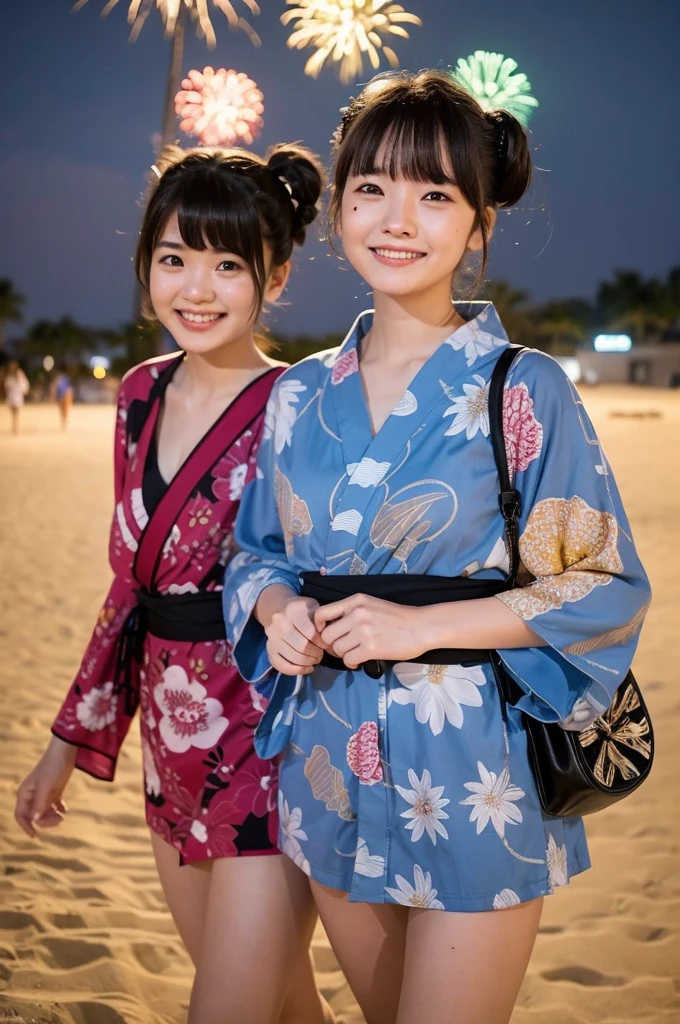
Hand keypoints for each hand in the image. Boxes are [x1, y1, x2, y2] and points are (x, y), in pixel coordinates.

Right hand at [15, 736, 76, 837]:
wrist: (65, 752)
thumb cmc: (53, 767)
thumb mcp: (46, 786)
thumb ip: (40, 803)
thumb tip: (35, 820)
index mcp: (25, 794)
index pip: (21, 815)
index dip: (26, 826)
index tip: (35, 835)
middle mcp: (33, 795)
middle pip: (35, 816)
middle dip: (45, 820)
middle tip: (59, 819)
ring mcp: (44, 793)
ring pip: (45, 812)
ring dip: (53, 816)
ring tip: (63, 813)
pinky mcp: (54, 791)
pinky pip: (54, 806)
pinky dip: (59, 810)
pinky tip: (64, 808)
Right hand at [260, 587, 327, 675]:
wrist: (278, 608)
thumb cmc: (301, 610)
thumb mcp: (314, 607)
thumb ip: (322, 621)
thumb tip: (328, 639)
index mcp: (293, 610)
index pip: (311, 633)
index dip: (322, 642)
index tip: (326, 644)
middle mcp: (280, 623)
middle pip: (302, 647)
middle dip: (316, 654)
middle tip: (321, 654)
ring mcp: (272, 637)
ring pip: (293, 657)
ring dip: (308, 662)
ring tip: (315, 659)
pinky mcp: (269, 649)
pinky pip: (281, 665)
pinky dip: (296, 671)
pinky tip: (307, 668)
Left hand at [314, 594, 428, 669]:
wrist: (421, 627)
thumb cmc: (397, 617)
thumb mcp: (371, 604)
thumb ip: (351, 612)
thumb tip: (330, 628)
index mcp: (355, 601)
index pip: (321, 613)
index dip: (318, 627)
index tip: (326, 633)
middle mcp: (356, 614)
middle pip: (326, 636)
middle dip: (332, 645)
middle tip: (342, 647)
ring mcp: (363, 631)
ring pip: (337, 649)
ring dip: (343, 655)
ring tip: (354, 653)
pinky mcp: (371, 648)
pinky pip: (348, 660)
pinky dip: (351, 663)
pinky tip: (359, 661)